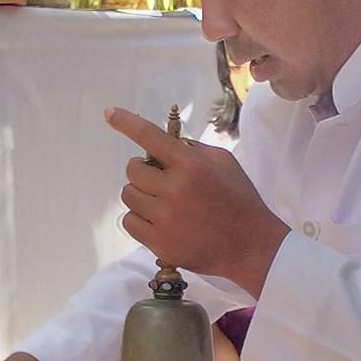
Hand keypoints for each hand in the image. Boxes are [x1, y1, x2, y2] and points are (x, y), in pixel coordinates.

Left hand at [108, 107, 288, 297]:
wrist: (251, 246)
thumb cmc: (239, 200)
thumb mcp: (224, 163)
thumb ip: (192, 149)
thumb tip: (163, 143)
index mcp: (191, 165)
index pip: (149, 136)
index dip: (126, 122)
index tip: (109, 113)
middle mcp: (174, 189)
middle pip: (133, 170)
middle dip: (144, 171)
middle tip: (161, 180)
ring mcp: (164, 218)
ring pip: (128, 195)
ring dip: (141, 194)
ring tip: (162, 202)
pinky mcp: (159, 243)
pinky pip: (129, 222)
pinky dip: (139, 219)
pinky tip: (159, 221)